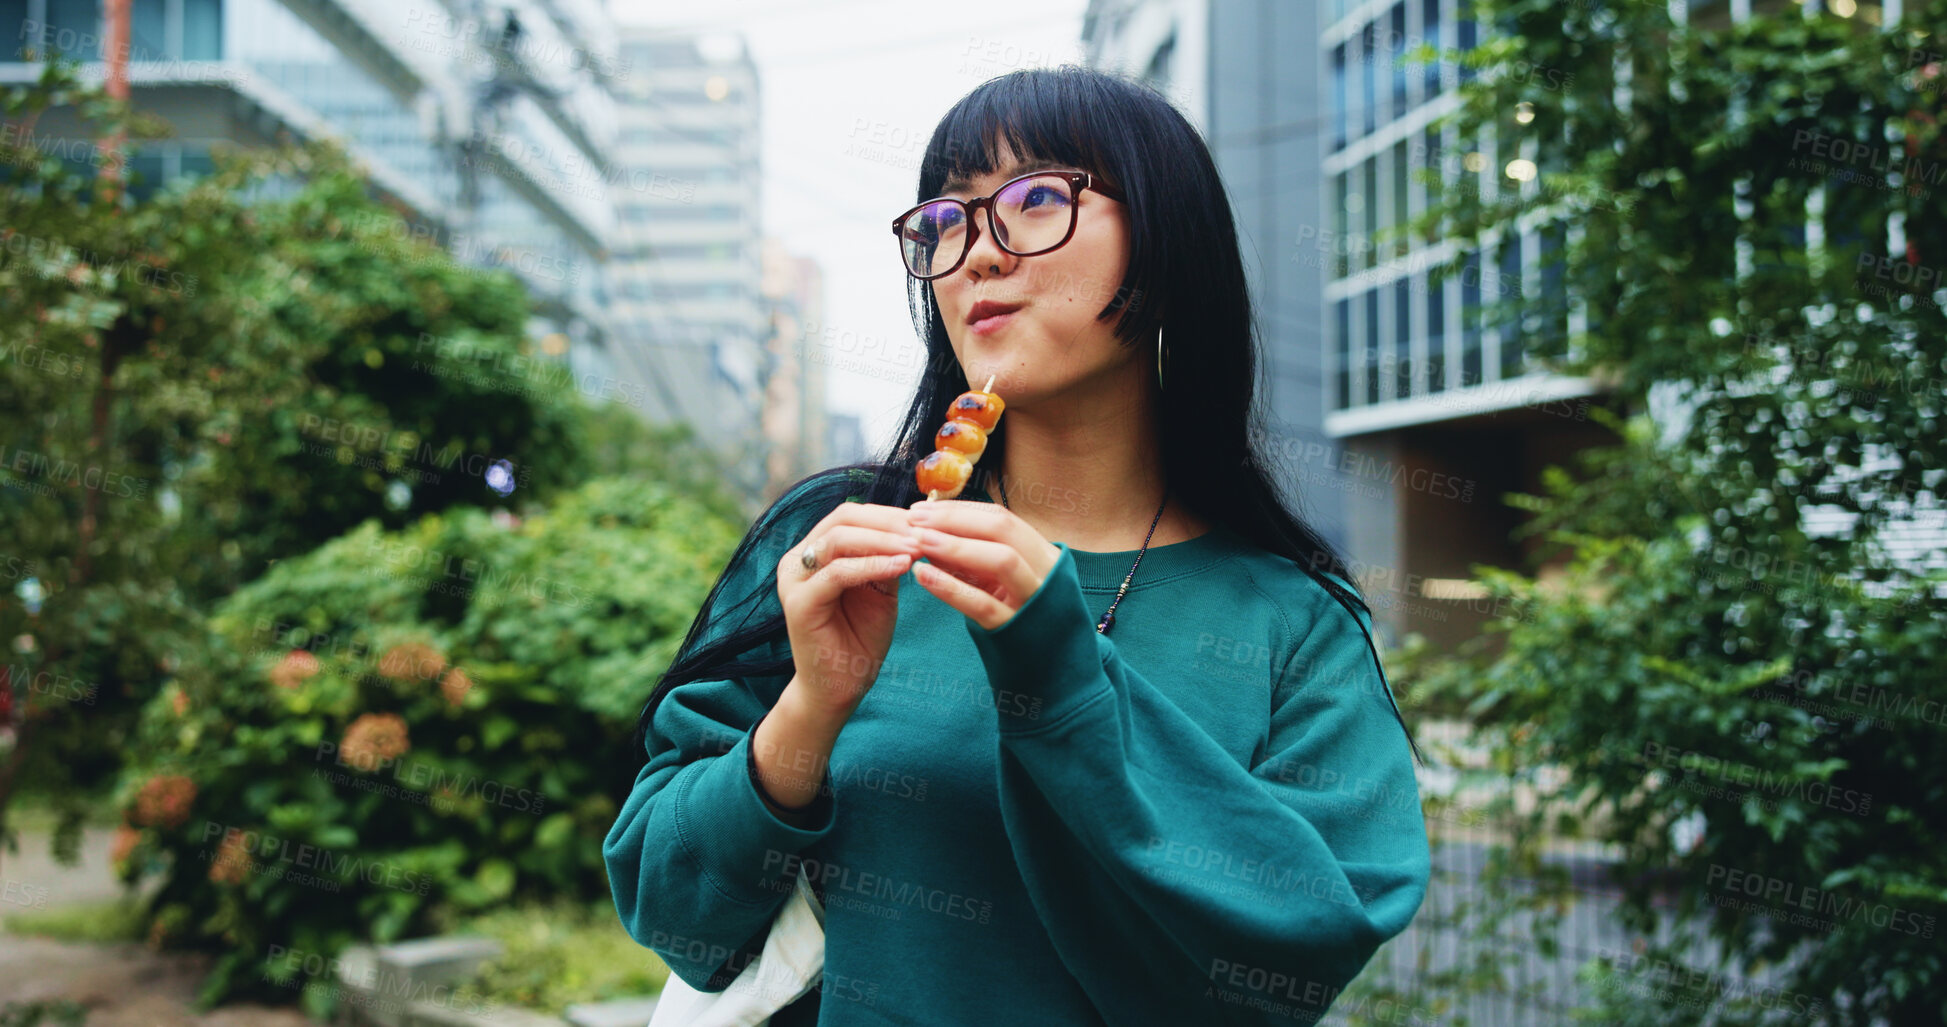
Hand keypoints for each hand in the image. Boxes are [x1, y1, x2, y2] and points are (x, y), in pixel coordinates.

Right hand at [777, 502, 918, 718]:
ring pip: (839, 539)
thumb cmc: (860, 637)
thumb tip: (914, 525)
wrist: (841, 687)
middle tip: (925, 532)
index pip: (850, 514)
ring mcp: (794, 579)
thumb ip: (887, 556)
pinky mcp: (799, 603)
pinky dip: (872, 565)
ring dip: (883, 540)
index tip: (927, 521)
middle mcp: (798, 559)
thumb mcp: (880, 588)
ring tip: (917, 548)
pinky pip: (838, 573)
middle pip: (843, 518)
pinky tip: (902, 567)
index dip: (889, 514)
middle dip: (888, 522)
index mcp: (814, 551)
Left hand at [905, 499, 1061, 630]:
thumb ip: (974, 559)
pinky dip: (951, 587)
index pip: (1000, 518)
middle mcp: (1046, 571)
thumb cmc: (1019, 619)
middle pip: (1003, 529)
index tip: (922, 508)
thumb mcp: (1003, 584)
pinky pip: (983, 604)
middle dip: (955, 520)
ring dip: (956, 546)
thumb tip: (930, 534)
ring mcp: (1035, 600)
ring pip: (1001, 560)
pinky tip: (923, 576)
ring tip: (919, 541)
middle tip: (914, 519)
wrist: (1050, 673)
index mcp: (1042, 554)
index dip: (959, 510)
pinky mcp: (1017, 630)